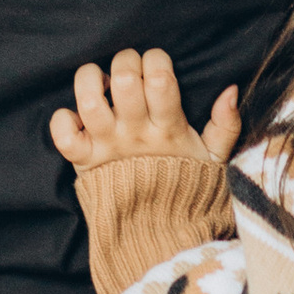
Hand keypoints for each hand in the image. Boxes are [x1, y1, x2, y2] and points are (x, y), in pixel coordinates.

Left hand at [51, 46, 241, 176]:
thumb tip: (231, 91)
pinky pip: (62, 135)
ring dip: (90, 80)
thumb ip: (225, 125)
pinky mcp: (83, 161)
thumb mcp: (214, 158)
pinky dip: (62, 120)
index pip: (160, 79)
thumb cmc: (185, 185)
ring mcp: (106, 147)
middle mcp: (134, 135)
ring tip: (102, 83)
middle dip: (125, 62)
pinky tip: (77, 117)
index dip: (156, 60)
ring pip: (88, 100)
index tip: (157, 66)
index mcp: (168, 130)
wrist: (157, 233)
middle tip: (130, 71)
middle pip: (123, 80)